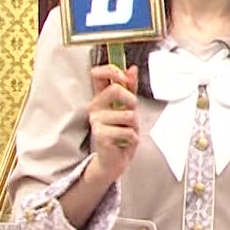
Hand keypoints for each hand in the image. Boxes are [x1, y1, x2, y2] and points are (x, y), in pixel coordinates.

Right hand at [85, 64, 139, 184]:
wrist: (116, 160)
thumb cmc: (122, 133)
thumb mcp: (129, 107)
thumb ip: (130, 88)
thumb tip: (132, 69)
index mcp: (100, 97)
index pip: (98, 74)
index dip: (112, 70)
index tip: (124, 77)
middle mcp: (95, 107)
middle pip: (116, 90)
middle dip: (132, 101)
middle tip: (131, 113)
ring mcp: (96, 122)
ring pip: (127, 114)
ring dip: (134, 125)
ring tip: (127, 132)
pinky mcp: (101, 136)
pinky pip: (128, 132)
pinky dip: (133, 138)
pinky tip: (124, 142)